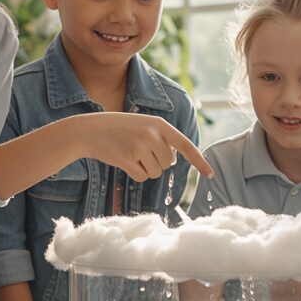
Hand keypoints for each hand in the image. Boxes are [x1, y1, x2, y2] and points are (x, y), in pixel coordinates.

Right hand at [76, 114, 213, 181]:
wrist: (90, 130)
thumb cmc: (118, 129)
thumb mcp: (143, 124)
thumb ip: (160, 138)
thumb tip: (172, 160)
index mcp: (159, 124)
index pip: (185, 145)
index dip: (199, 161)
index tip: (210, 174)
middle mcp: (153, 134)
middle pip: (169, 163)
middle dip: (158, 162)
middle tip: (140, 151)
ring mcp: (140, 146)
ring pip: (156, 172)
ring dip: (146, 168)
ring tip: (131, 153)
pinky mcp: (128, 159)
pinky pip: (143, 177)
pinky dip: (136, 173)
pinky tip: (124, 161)